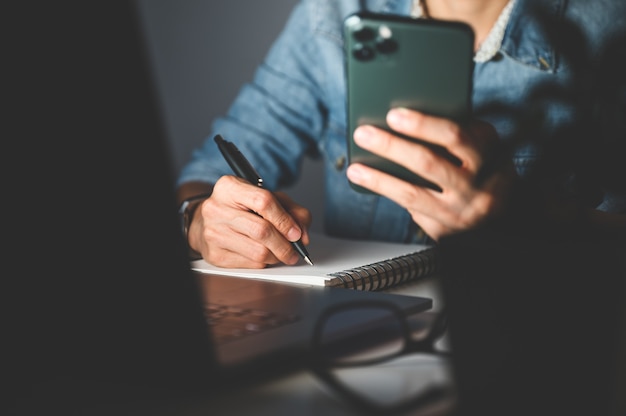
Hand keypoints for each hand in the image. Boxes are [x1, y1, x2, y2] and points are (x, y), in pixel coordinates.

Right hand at [187, 175, 311, 267]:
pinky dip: (263, 262)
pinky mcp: (214, 255)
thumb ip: (291, 210)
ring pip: (258, 252)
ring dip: (276, 256)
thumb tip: (302, 235)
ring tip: (281, 253)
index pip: (264, 201)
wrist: (207, 222)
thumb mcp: (267, 198)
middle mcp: (216, 208)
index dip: (285, 220)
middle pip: (262, 231)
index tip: (296, 232)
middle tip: (295, 250)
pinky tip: (263, 255)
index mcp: (229, 187)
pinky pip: (250, 264)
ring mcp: (213, 233)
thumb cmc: (241, 208)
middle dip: (285, 245)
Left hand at [346, 107, 515, 240]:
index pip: (453, 136)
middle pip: (427, 163)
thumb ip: (459, 134)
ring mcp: (459, 211)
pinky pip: (413, 212)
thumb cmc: (487, 172)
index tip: (394, 115)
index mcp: (487, 156)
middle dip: (391, 147)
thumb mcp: (485, 149)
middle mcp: (475, 185)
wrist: (505, 217)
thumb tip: (411, 117)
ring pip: (412, 194)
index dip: (422, 125)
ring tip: (355, 168)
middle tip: (364, 134)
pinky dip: (391, 196)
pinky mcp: (445, 231)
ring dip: (379, 179)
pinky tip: (371, 184)